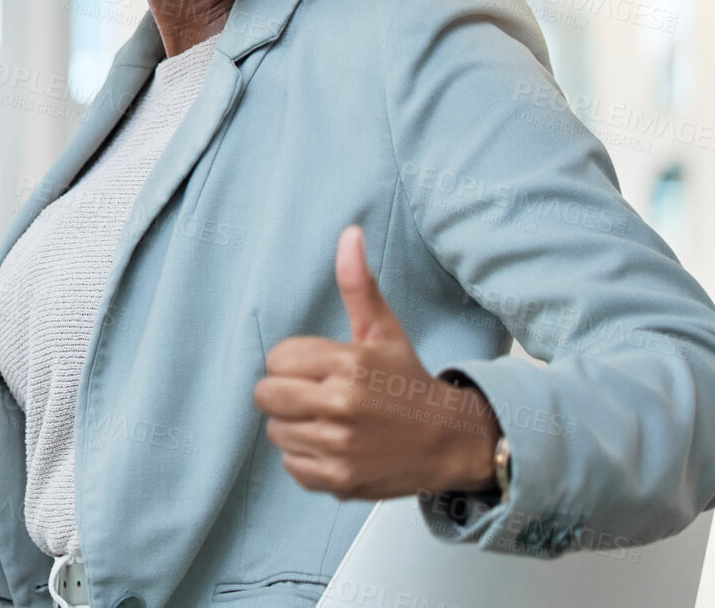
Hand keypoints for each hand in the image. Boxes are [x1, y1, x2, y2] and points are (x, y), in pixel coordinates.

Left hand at [253, 224, 501, 500]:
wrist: (448, 440)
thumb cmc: (406, 381)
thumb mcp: (383, 330)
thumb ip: (357, 284)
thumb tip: (349, 233)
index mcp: (348, 364)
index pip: (277, 358)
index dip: (292, 362)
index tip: (317, 368)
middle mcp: (341, 406)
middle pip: (267, 395)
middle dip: (285, 392)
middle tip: (314, 393)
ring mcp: (339, 446)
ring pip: (276, 431)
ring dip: (294, 425)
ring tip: (326, 419)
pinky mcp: (338, 480)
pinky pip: (292, 466)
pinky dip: (306, 457)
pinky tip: (332, 444)